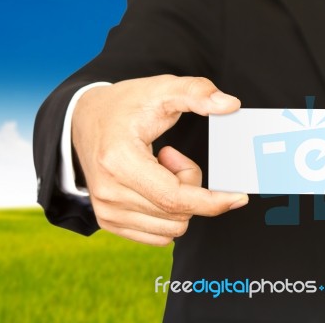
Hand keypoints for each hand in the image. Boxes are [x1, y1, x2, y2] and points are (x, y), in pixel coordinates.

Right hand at [72, 75, 247, 245]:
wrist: (85, 120)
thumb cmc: (124, 105)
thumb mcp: (160, 89)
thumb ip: (196, 92)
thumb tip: (231, 104)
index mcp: (120, 161)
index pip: (175, 198)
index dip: (213, 201)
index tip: (239, 197)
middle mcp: (109, 193)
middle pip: (178, 214)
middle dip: (191, 186)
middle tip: (172, 156)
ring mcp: (106, 211)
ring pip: (171, 228)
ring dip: (178, 201)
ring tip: (158, 169)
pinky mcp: (108, 221)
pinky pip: (158, 235)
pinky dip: (166, 213)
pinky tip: (152, 186)